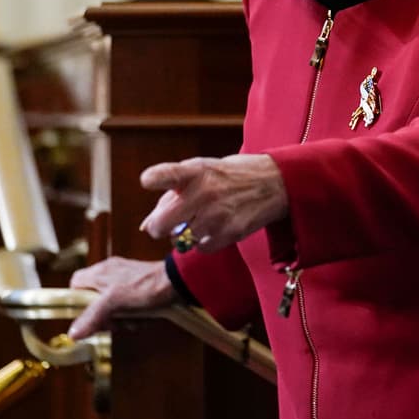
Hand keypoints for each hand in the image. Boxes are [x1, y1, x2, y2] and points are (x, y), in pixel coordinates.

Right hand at [67, 257, 174, 339]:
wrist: (179, 281)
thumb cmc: (146, 286)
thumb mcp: (115, 302)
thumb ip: (93, 316)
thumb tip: (73, 334)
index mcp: (99, 272)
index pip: (75, 286)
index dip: (77, 303)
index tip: (87, 317)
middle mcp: (110, 274)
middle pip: (93, 301)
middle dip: (104, 317)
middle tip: (114, 324)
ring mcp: (125, 281)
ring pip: (112, 307)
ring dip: (122, 319)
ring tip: (133, 321)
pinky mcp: (139, 289)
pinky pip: (128, 307)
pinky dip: (134, 315)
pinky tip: (143, 318)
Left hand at [138, 154, 289, 253]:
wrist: (274, 182)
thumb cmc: (229, 176)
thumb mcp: (202, 170)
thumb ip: (173, 191)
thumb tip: (145, 225)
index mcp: (195, 171)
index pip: (165, 174)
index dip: (153, 179)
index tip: (148, 181)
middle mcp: (204, 193)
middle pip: (160, 224)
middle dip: (158, 226)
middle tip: (166, 224)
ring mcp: (217, 215)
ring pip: (178, 240)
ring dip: (182, 234)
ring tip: (198, 221)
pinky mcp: (229, 233)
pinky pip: (199, 248)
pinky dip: (202, 242)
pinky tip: (213, 228)